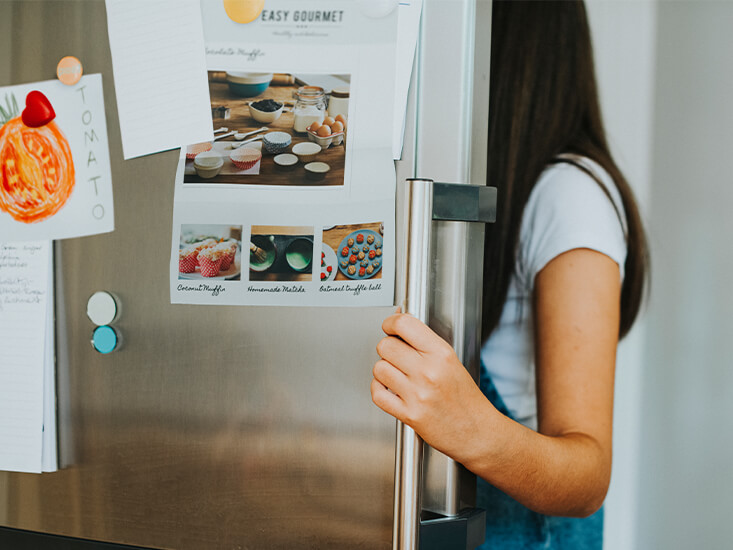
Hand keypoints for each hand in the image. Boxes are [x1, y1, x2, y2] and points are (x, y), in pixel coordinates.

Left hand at [371, 312, 492, 462]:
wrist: (477, 432)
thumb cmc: (466, 398)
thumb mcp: (452, 361)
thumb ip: (425, 343)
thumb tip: (399, 322)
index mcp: (441, 354)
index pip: (404, 325)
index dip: (391, 322)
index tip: (390, 326)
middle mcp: (429, 372)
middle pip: (386, 346)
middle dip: (387, 348)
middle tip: (396, 354)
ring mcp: (418, 394)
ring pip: (379, 368)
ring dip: (384, 370)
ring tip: (396, 374)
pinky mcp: (410, 415)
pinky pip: (378, 394)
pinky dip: (379, 389)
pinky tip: (389, 389)